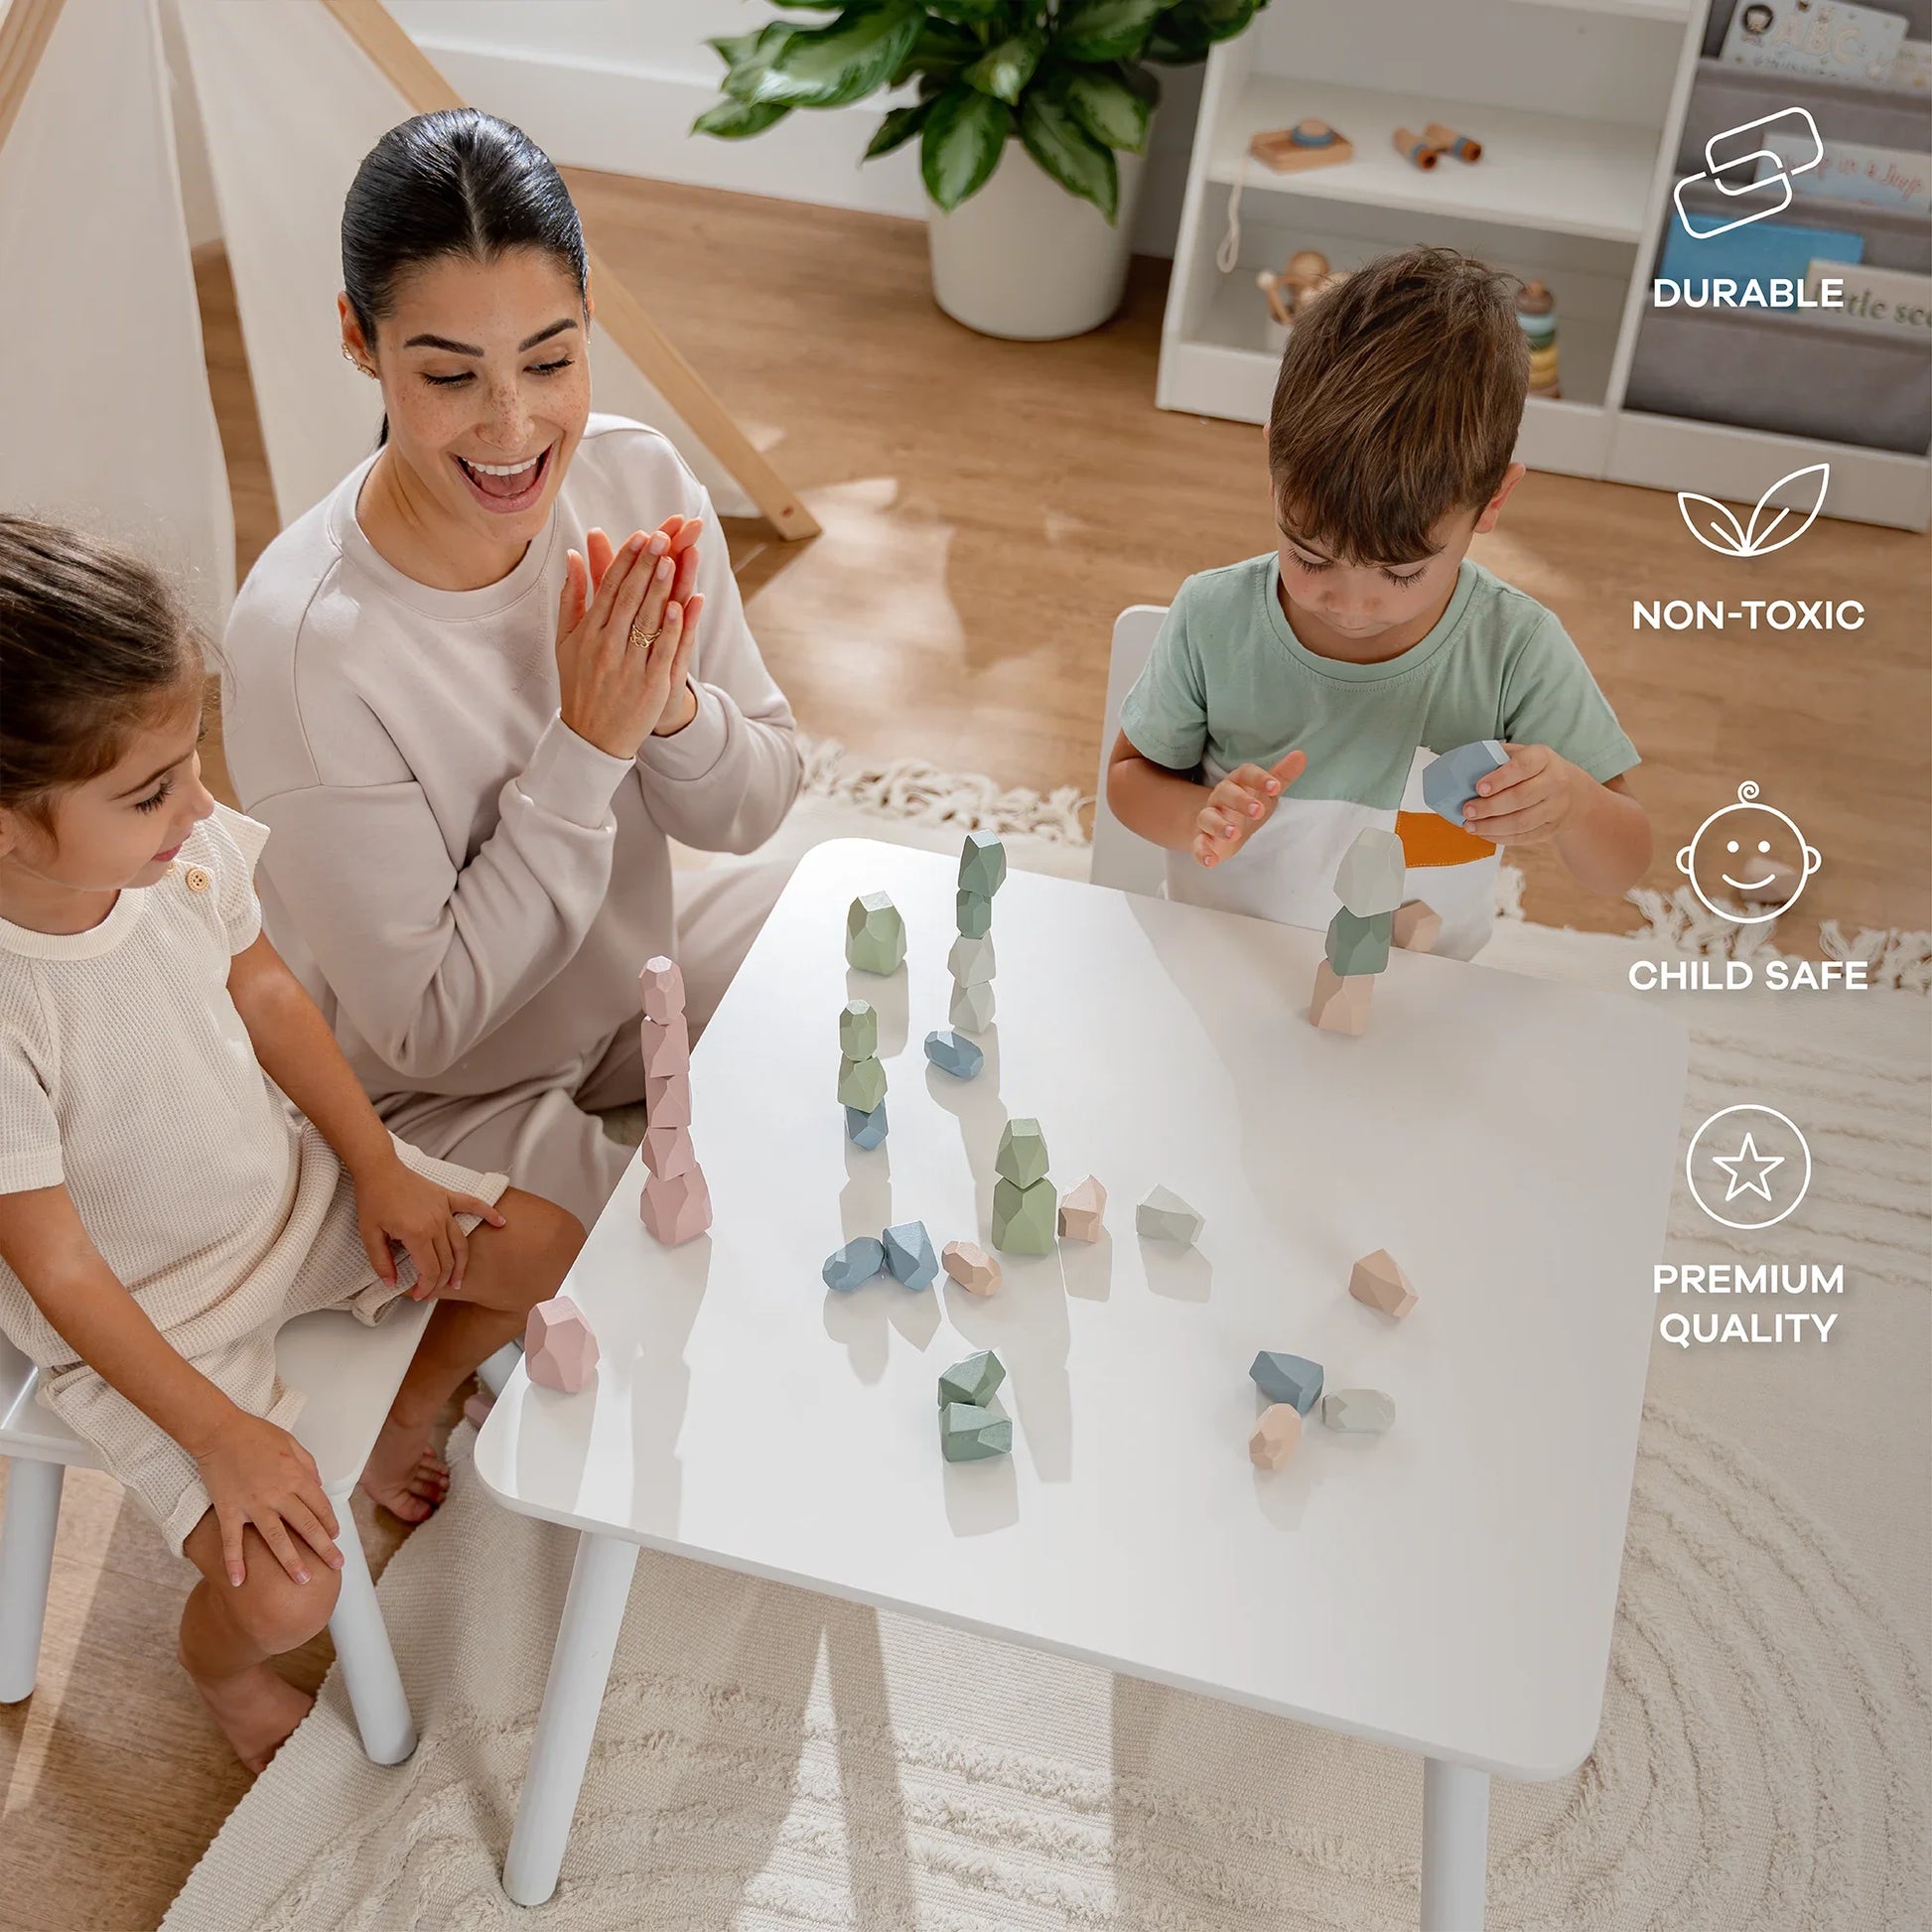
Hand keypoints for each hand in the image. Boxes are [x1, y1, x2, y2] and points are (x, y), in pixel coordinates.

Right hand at [193, 1407, 342, 1586]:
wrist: (220, 1431)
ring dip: (291, 1561)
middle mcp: (279, 1494)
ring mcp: (253, 1505)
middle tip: (335, 1567)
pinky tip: (240, 1582)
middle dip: (323, 1548)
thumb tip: (319, 1485)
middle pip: (306, 1526)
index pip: (320, 1506)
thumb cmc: (256, 1434)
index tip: (334, 1537)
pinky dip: (235, 1562)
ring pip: (276, 1539)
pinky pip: (232, 1541)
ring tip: (302, 1580)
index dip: (329, 1524)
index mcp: (296, 1477)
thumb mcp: (292, 1443)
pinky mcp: (229, 1510)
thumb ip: (308, 1466)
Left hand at [353, 1154, 505, 1299]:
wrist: (379, 1169)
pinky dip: (489, 1213)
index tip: (419, 1294)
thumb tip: (391, 1282)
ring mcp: (444, 1210)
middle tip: (431, 1292)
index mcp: (417, 1234)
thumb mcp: (369, 1235)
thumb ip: (381, 1262)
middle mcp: (436, 1223)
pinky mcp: (447, 1197)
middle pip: (447, 1261)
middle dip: (440, 1282)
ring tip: (457, 1280)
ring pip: (460, 1244)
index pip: (430, 1270)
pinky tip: (500, 1222)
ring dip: (461, 1265)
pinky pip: (473, 1205)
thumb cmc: (374, 1198)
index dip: (427, 1287)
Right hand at [555, 519, 705, 757]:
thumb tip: (573, 556)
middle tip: (662, 535)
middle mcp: (607, 646)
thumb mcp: (565, 641)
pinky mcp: (650, 685)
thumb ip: (571, 598)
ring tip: (673, 558)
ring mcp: (629, 666)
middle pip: (629, 598)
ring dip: (661, 588)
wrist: (592, 737)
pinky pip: (663, 651)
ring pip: (647, 620)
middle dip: (646, 564)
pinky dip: (673, 628)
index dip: (626, 560)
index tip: (640, 535)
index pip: (609, 588)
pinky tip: (683, 605)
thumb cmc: (579, 684)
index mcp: (588, 633)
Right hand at [1191, 751, 1306, 867]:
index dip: (1259, 778)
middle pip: (1224, 793)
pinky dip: (1201, 852)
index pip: (1245, 774)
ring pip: (1208, 818)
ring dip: (1219, 825)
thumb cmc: (1247, 806)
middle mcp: (1219, 798)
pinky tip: (1210, 861)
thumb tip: (1301, 755)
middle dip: (1240, 800)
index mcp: (1237, 783)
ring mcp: (1209, 819)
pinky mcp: (1202, 840)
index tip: (1276, 787)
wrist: (1219, 827)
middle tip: (1258, 810)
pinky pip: (1197, 845)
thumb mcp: (1265, 792)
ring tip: (1233, 834)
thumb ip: (1281, 776)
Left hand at [1459, 742, 1579, 845]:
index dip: (1500, 778)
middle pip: (1521, 798)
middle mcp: (1555, 782)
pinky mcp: (1552, 828)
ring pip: (1522, 822)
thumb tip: (1462, 769)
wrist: (1571, 790)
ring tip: (1470, 826)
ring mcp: (1557, 807)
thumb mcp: (1520, 754)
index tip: (1479, 788)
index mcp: (1543, 758)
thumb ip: (1496, 758)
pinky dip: (1501, 838)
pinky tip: (1484, 834)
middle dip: (1490, 807)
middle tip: (1467, 811)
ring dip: (1492, 827)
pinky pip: (1524, 837)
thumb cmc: (1533, 770)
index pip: (1522, 767)